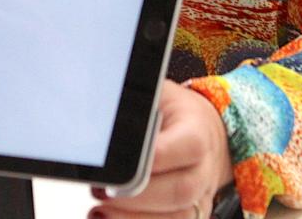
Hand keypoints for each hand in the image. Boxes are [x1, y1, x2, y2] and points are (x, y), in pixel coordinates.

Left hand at [92, 81, 232, 218]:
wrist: (203, 130)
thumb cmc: (172, 111)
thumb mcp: (155, 95)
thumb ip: (134, 105)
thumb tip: (98, 111)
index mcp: (197, 131)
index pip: (187, 146)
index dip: (155, 158)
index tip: (121, 163)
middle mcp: (203, 169)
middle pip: (180, 190)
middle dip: (137, 198)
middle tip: (103, 191)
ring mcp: (200, 197)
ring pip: (178, 218)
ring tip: (100, 211)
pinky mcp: (192, 214)